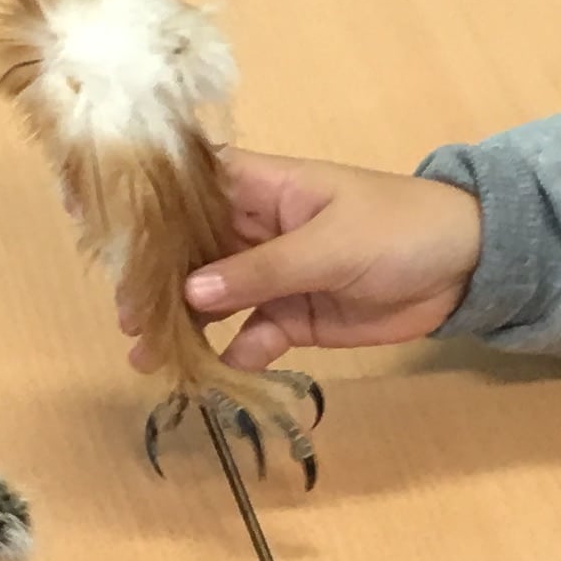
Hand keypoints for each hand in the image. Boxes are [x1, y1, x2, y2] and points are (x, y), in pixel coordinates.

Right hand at [134, 149, 483, 373]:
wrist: (467, 267)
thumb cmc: (400, 226)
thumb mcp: (330, 243)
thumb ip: (262, 271)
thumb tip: (193, 295)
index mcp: (261, 187)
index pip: (187, 187)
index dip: (142, 204)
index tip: (94, 224)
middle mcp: (254, 229)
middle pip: (188, 251)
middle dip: (154, 282)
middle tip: (127, 319)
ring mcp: (272, 275)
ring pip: (211, 300)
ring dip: (182, 326)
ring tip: (148, 356)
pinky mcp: (294, 317)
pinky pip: (250, 336)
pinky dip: (230, 355)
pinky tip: (213, 373)